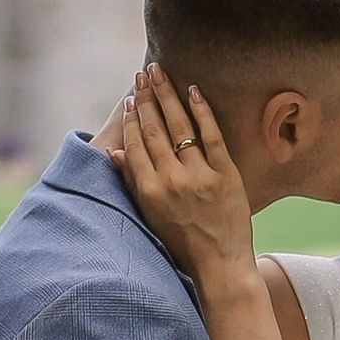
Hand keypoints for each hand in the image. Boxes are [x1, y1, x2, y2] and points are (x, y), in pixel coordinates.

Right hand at [114, 65, 254, 298]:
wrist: (219, 265)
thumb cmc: (181, 243)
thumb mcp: (149, 215)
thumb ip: (132, 182)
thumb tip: (114, 154)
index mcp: (149, 191)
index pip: (135, 145)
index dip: (130, 119)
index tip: (128, 98)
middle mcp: (171, 180)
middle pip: (154, 130)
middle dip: (146, 98)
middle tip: (143, 74)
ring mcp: (199, 176)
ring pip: (179, 127)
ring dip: (168, 96)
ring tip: (160, 74)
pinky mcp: (225, 175)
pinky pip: (212, 136)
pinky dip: (202, 112)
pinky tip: (193, 91)